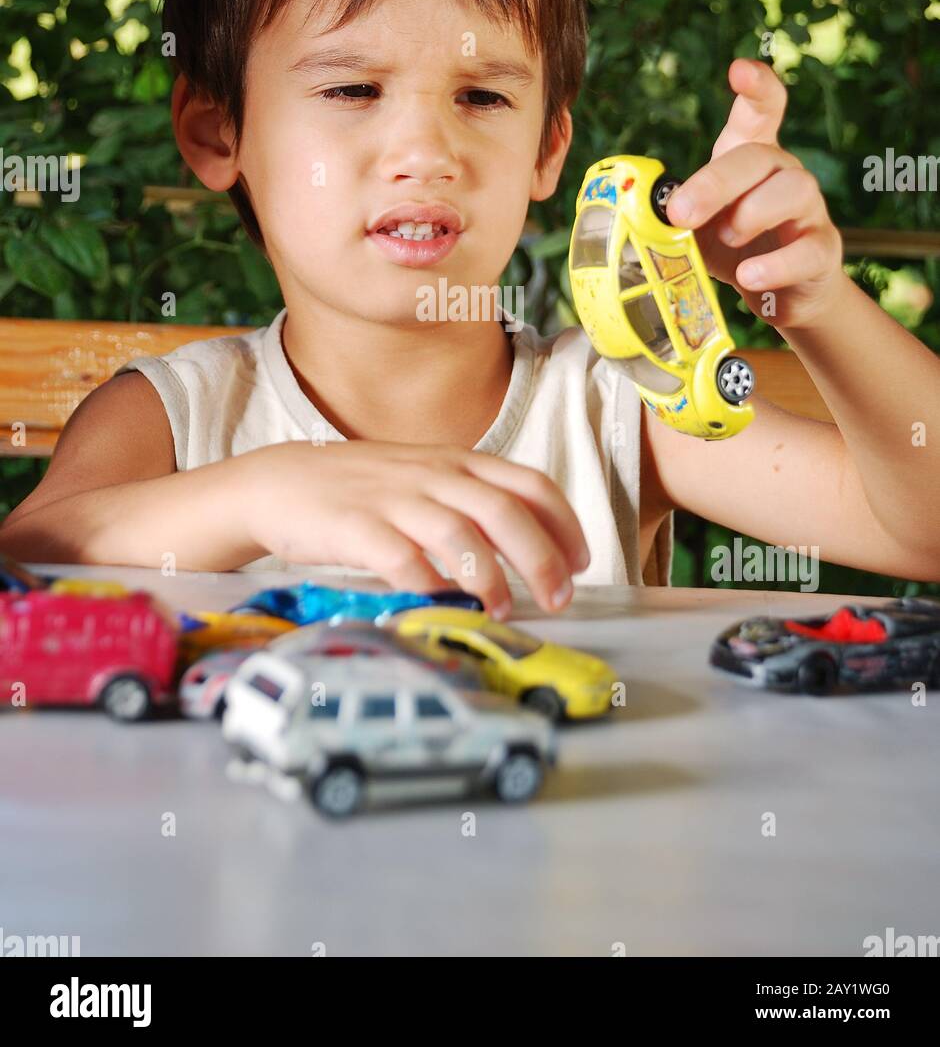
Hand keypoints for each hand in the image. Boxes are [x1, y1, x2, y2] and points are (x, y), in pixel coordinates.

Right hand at [245, 440, 589, 618]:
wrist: (279, 483)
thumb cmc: (361, 489)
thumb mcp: (425, 480)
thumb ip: (471, 503)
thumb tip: (529, 548)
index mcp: (457, 463)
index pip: (529, 483)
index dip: (565, 523)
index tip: (581, 562)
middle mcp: (433, 476)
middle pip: (506, 511)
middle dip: (542, 558)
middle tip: (558, 598)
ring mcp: (394, 499)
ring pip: (460, 533)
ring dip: (490, 576)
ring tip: (503, 609)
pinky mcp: (355, 527)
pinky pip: (401, 557)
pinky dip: (427, 583)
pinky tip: (439, 603)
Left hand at [665, 59, 844, 328]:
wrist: (782, 292)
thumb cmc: (735, 246)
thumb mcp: (699, 225)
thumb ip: (675, 211)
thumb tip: (640, 210)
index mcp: (752, 158)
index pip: (763, 110)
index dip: (757, 86)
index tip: (739, 70)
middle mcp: (785, 173)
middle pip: (760, 156)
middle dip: (715, 183)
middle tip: (680, 213)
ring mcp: (809, 209)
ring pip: (792, 190)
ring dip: (750, 216)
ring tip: (727, 241)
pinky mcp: (821, 249)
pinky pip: (806, 249)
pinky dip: (774, 264)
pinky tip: (749, 277)